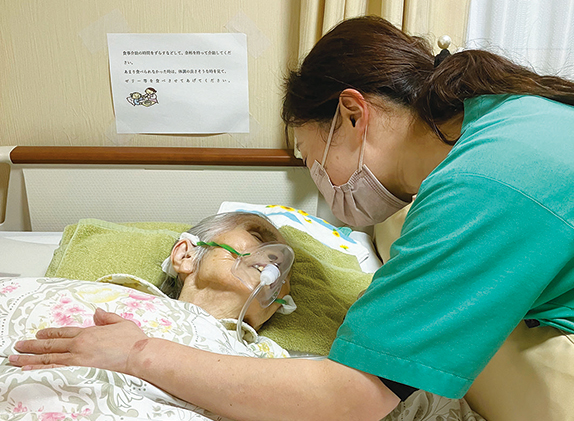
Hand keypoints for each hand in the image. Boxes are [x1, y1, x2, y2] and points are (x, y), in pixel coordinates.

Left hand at [9, 308, 147, 373]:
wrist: (139, 355)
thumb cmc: (134, 341)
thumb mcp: (122, 323)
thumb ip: (107, 317)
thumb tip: (97, 312)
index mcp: (90, 332)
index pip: (64, 332)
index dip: (49, 333)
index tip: (38, 334)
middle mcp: (80, 344)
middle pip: (51, 344)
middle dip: (32, 346)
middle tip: (18, 346)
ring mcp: (79, 357)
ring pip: (49, 357)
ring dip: (30, 357)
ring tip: (16, 358)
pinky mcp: (80, 369)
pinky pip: (55, 368)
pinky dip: (40, 368)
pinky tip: (30, 369)